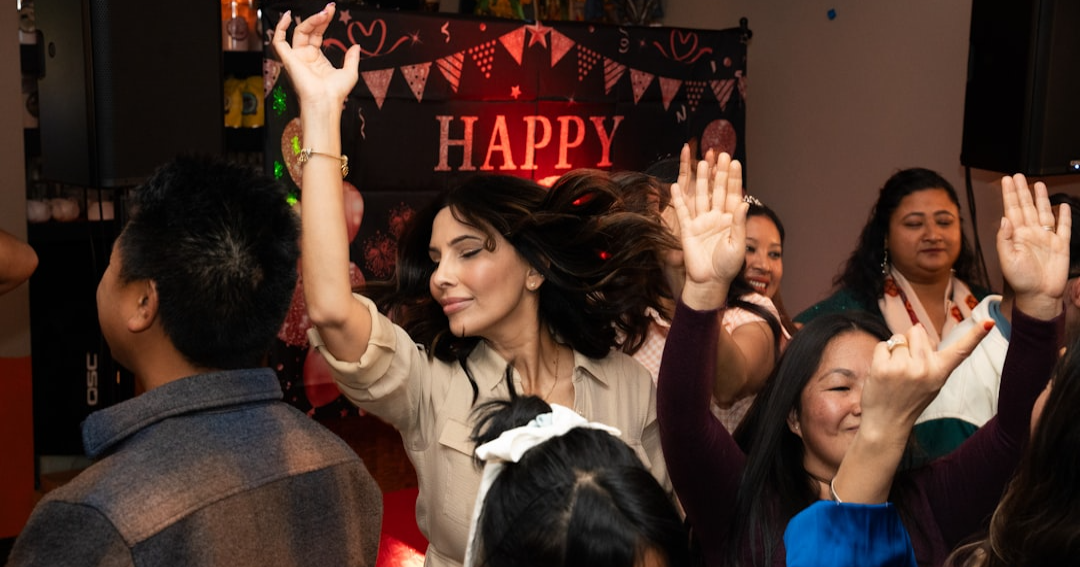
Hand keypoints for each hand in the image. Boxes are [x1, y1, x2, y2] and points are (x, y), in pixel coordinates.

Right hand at [272, 4, 359, 108]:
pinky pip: (278, 40)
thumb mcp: (350, 72)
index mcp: (317, 59)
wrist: (326, 101)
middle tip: (329, 9)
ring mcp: (296, 58)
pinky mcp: (288, 59)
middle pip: (308, 30)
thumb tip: (356, 46)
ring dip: (310, 20)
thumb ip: (352, 58)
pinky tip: (287, 16)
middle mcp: (305, 57)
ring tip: (323, 13)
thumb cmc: (335, 93)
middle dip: (318, 18)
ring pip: (298, 31)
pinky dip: (279, 27)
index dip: (324, 22)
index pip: (318, 34)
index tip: (332, 11)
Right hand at [670, 149, 746, 309]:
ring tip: (702, 162)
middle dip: (719, 173)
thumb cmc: (727, 267)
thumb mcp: (737, 245)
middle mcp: (715, 218)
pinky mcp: (687, 230)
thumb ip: (739, 224)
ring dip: (701, 180)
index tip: (735, 162)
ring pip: (701, 196)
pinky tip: (676, 185)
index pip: (732, 194)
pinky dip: (679, 199)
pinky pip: (682, 211)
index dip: (733, 179)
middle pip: (717, 191)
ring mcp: (701, 222)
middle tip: (721, 154)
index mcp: (730, 220)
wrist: (709, 282)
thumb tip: (743, 204)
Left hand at [861, 320, 991, 436]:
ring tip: (895, 371)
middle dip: (911, 340)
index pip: (961, 351)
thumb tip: (918, 327)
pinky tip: (883, 372)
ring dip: (895, 349)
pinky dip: (881, 355)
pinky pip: (883, 345)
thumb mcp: (931, 382)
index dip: (976, 335)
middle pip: (917, 331)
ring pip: (898, 337)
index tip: (989, 322)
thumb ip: (930, 357)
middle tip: (907, 363)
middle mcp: (925, 369)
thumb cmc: (909, 399)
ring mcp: (904, 368)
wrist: (887, 422)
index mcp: (940, 373)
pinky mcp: (883, 368)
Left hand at [998, 174, 1070, 318]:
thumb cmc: (1020, 282)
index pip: (1011, 210)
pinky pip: (1063, 228)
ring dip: (1041, 199)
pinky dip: (1063, 216)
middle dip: (1022, 191)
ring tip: (1038, 184)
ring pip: (1044, 213)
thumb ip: (1004, 239)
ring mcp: (1046, 239)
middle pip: (1026, 207)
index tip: (1006, 180)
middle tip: (1018, 175)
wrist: (1039, 296)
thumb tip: (1004, 218)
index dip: (1009, 195)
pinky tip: (1061, 206)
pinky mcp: (1061, 246)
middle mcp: (1030, 234)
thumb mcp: (1006, 260)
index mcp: (1016, 236)